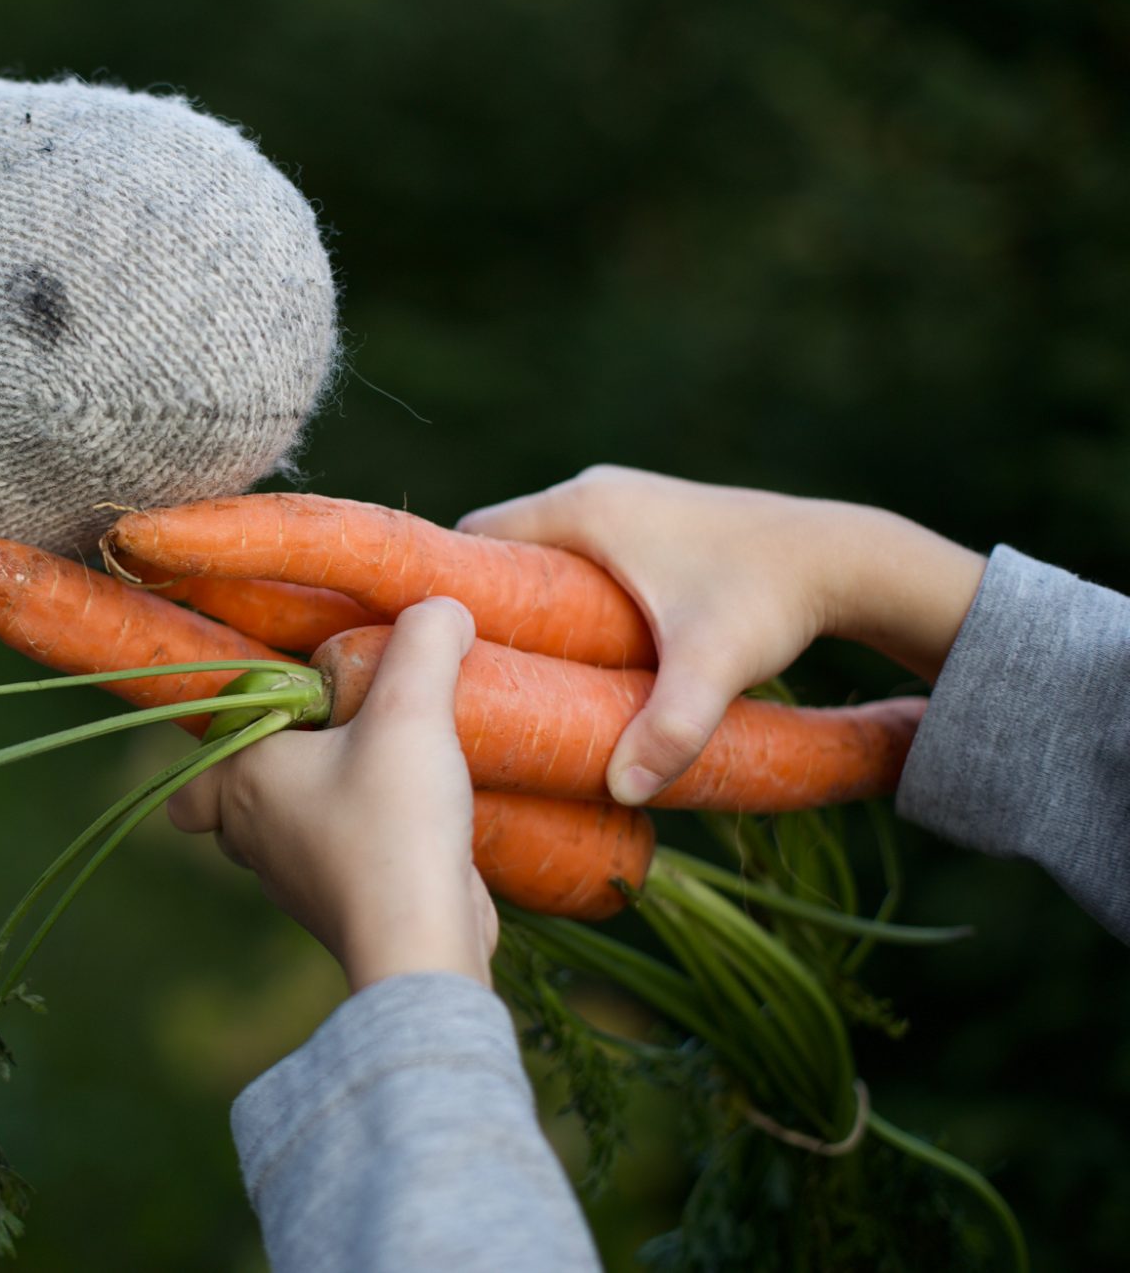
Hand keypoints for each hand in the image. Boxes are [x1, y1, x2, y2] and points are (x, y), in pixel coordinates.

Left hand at [166, 598, 497, 990]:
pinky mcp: (342, 909)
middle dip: (276, 768)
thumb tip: (442, 607)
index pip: (190, 777)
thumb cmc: (393, 823)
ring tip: (384, 767)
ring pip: (286, 834)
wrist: (421, 943)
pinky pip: (334, 862)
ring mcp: (294, 882)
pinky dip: (359, 840)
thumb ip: (423, 645)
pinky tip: (414, 817)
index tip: (280, 717)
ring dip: (322, 803)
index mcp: (242, 784)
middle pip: (237, 800)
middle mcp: (254, 839)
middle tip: (336, 733)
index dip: (219, 747)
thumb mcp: (413, 712)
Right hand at [458, 465, 986, 805]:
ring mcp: (621, 500)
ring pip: (538, 555)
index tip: (434, 654)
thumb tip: (622, 790)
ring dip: (522, 606)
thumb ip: (669, 727)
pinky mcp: (647, 520)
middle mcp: (592, 492)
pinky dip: (558, 595)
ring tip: (512, 676)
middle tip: (470, 681)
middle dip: (480, 609)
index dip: (445, 592)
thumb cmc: (772, 600)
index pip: (471, 538)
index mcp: (581, 509)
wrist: (846, 558)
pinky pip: (572, 554)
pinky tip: (567, 653)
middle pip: (499, 549)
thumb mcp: (714, 667)